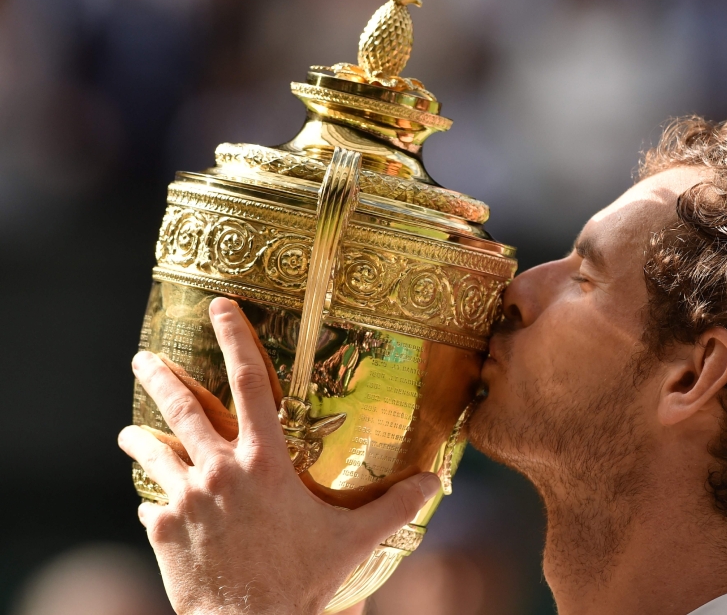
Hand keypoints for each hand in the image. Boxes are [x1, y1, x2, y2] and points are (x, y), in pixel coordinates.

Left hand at [119, 297, 440, 614]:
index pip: (249, 383)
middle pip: (183, 408)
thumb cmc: (303, 582)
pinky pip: (153, 502)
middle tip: (143, 359)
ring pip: (155, 452)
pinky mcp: (163, 530)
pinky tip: (153, 500)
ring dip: (139, 436)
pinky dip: (154, 497)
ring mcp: (186, 500)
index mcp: (266, 462)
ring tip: (127, 430)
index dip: (234, 337)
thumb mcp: (354, 540)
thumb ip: (395, 506)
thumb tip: (436, 480)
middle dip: (161, 377)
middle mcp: (220, 471)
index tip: (218, 306)